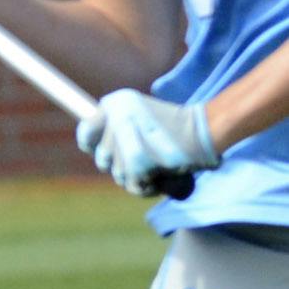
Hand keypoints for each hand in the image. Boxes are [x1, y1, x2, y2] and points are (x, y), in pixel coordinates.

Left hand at [76, 89, 216, 197]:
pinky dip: (145, 184)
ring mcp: (130, 141)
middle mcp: (119, 118)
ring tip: (154, 160)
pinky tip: (157, 174)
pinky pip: (132, 185)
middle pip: (101, 158)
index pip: (85, 134)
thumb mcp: (133, 109)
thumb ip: (107, 125)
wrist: (203, 132)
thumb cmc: (168, 123)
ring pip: (117, 174)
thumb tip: (86, 143)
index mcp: (114, 103)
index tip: (105, 148)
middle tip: (142, 152)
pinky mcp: (143, 165)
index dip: (92, 145)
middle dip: (119, 161)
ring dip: (134, 173)